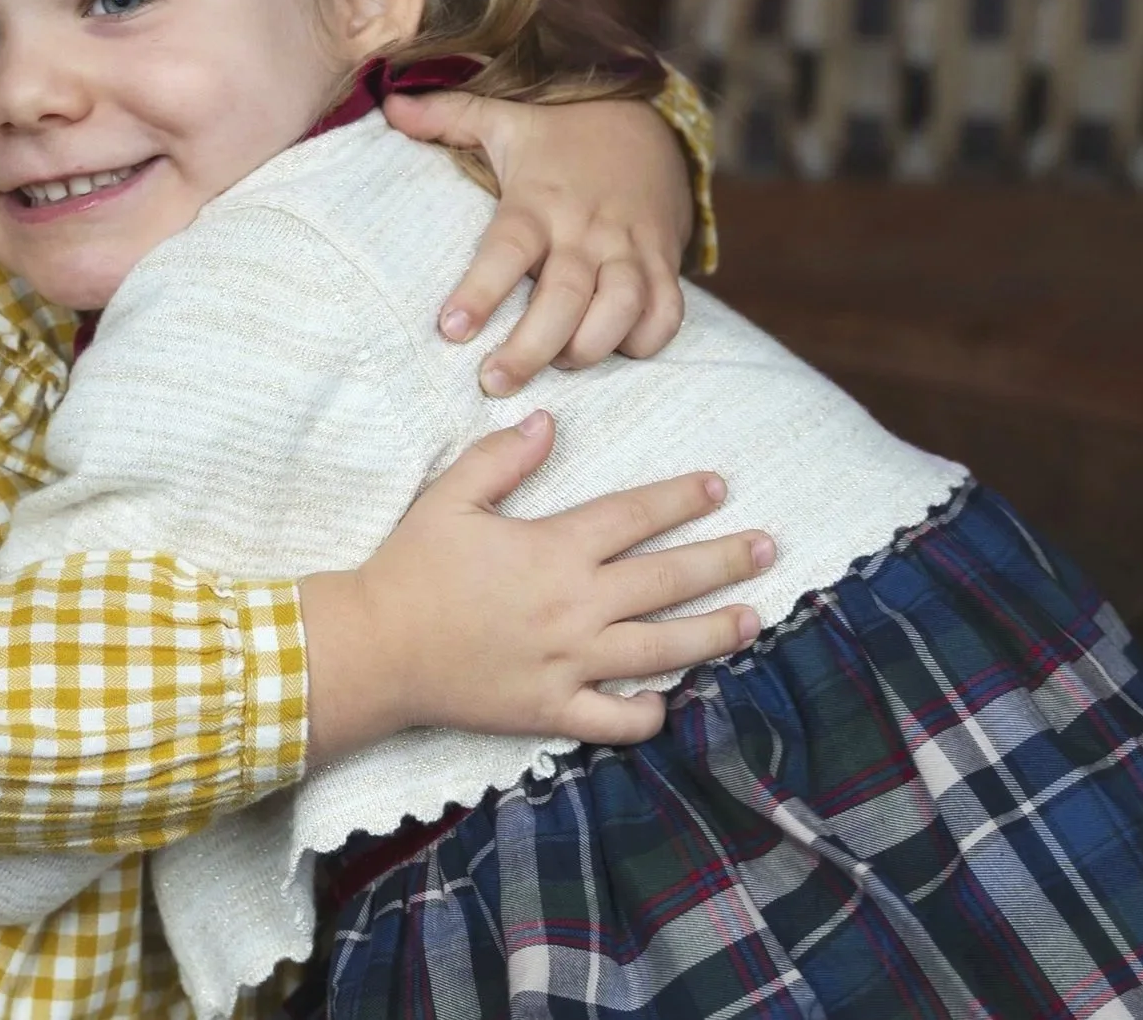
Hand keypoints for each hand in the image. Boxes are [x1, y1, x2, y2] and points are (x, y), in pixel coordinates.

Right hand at [299, 411, 770, 766]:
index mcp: (554, 550)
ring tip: (753, 619)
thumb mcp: (449, 499)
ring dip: (714, 633)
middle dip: (725, 560)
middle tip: (768, 547)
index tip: (719, 486)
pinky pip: (615, 719)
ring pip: (662, 650)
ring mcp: (568, 663)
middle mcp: (575, 606)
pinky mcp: (551, 710)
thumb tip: (548, 423)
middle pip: (669, 580)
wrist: (374, 649)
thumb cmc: (408, 569)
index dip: (682, 498)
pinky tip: (668, 700)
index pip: (636, 517)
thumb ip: (501, 459)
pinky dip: (647, 713)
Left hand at [385, 91, 691, 393]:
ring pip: (621, 310)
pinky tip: (615, 352)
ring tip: (556, 367)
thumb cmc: (562, 136)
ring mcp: (630, 248)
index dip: (481, 291)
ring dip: (589, 349)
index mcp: (539, 201)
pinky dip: (646, 341)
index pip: (507, 249)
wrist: (651, 120)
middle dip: (532, 347)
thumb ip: (446, 117)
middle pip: (565, 296)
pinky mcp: (664, 263)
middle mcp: (586, 229)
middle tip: (494, 382)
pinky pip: (666, 314)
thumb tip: (388, 103)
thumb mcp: (505, 118)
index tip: (450, 330)